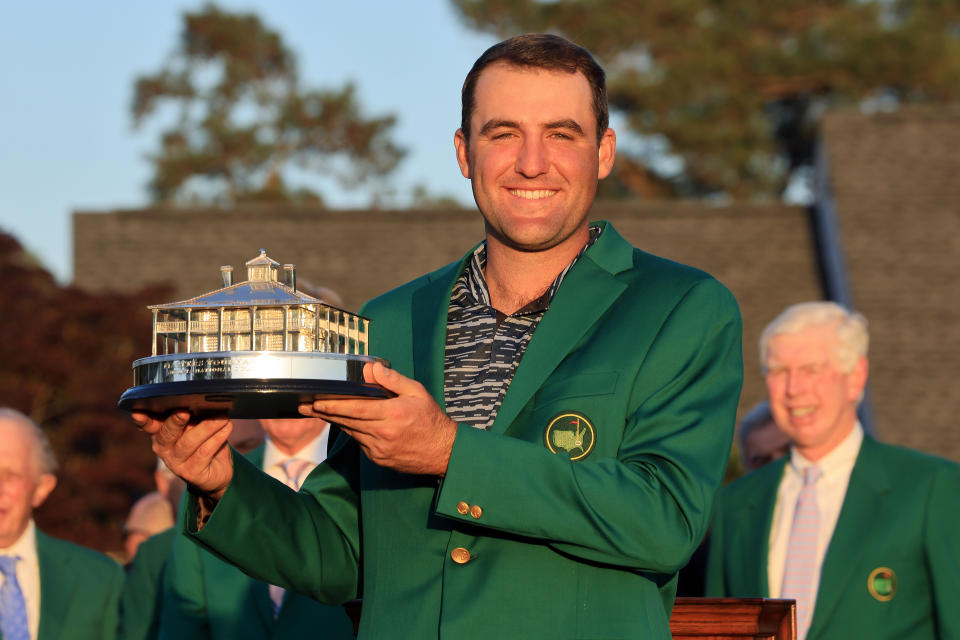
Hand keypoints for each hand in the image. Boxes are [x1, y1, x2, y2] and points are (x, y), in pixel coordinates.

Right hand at [131, 410, 234, 499]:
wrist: (218, 471)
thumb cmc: (204, 442)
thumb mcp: (196, 426)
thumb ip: (193, 415)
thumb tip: (202, 398)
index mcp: (161, 433)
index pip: (148, 425)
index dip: (142, 420)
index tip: (138, 412)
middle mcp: (164, 448)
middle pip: (167, 433)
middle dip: (175, 421)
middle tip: (186, 411)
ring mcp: (176, 463)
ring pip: (189, 442)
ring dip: (207, 427)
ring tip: (222, 417)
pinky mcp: (191, 473)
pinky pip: (205, 452)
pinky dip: (217, 438)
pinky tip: (227, 427)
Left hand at [299, 362, 457, 475]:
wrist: (443, 452)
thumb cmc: (431, 419)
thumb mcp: (417, 392)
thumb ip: (392, 380)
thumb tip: (371, 368)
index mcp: (392, 415)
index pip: (355, 409)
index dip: (333, 405)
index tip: (316, 401)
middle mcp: (382, 433)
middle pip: (347, 421)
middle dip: (324, 412)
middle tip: (304, 405)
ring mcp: (379, 449)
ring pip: (351, 432)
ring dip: (335, 421)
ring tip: (318, 411)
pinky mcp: (378, 459)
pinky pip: (360, 442)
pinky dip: (352, 431)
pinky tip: (345, 423)